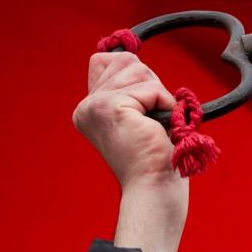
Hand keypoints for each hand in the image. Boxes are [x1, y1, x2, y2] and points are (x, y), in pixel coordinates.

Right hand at [73, 51, 183, 191]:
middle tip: (152, 124)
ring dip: (158, 97)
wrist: (155, 191)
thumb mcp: (139, 117)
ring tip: (154, 128)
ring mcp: (96, 106)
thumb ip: (130, 89)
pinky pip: (151, 88)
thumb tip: (135, 60)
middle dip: (150, 87)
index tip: (144, 112)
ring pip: (138, 69)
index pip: (107, 61)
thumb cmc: (155, 163)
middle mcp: (87, 107)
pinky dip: (164, 106)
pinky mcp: (111, 107)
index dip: (135, 79)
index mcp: (89, 110)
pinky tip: (158, 130)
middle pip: (126, 60)